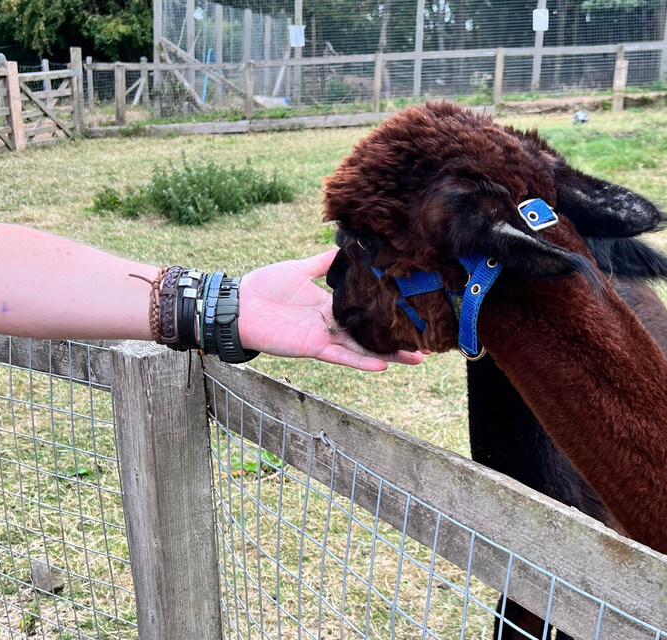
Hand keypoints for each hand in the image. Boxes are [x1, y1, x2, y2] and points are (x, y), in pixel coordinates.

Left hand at [236, 250, 423, 370]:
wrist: (239, 305)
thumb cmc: (264, 286)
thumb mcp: (300, 268)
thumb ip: (324, 263)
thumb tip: (347, 246)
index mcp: (330, 305)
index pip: (366, 312)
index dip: (388, 315)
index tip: (413, 314)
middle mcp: (332, 324)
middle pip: (372, 335)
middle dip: (398, 342)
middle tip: (427, 347)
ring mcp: (325, 338)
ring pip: (364, 349)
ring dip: (389, 355)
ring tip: (416, 359)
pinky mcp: (314, 348)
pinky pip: (342, 356)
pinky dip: (361, 362)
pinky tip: (382, 365)